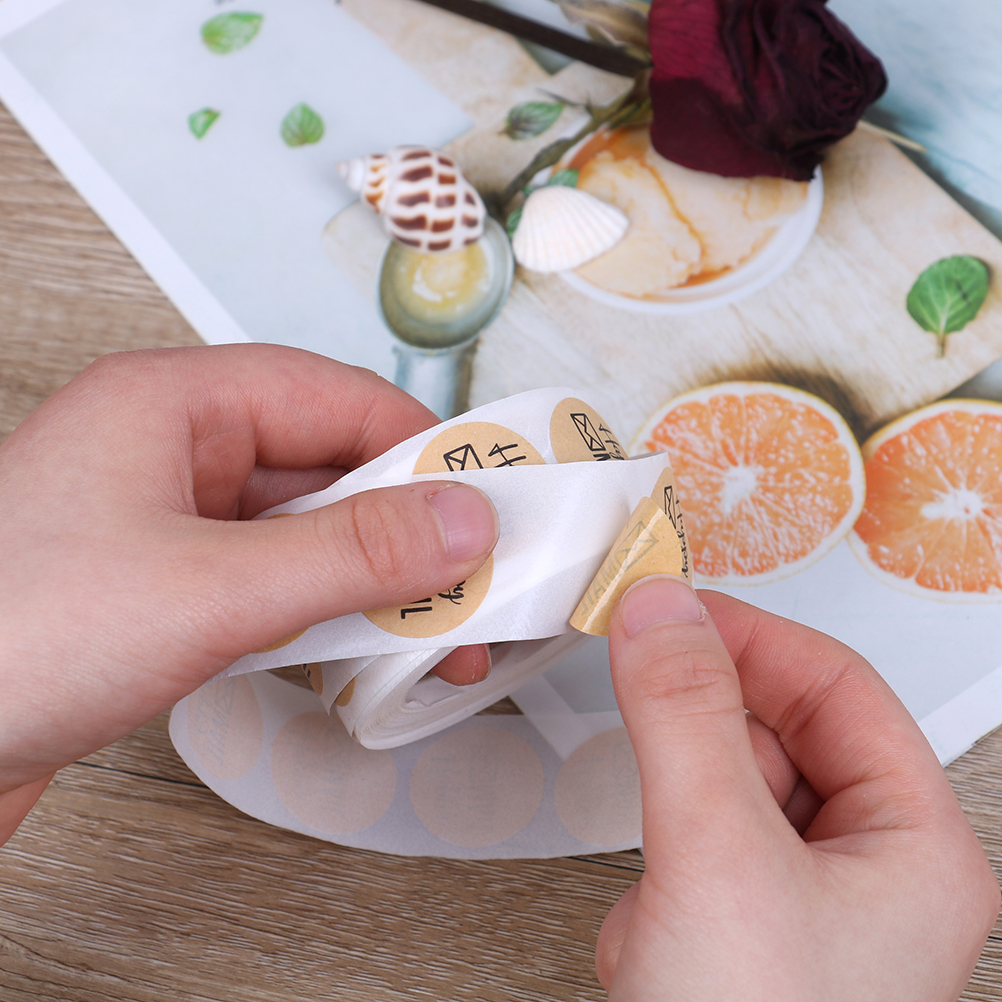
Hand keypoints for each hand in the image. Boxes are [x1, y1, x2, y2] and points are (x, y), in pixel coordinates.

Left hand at [0, 344, 496, 813]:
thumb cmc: (8, 640)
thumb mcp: (212, 590)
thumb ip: (351, 553)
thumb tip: (460, 521)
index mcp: (171, 404)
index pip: (335, 398)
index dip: (421, 448)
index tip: (488, 499)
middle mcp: (172, 454)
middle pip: (327, 468)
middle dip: (407, 530)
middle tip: (474, 580)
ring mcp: (166, 526)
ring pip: (305, 533)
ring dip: (372, 581)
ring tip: (437, 630)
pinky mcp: (163, 592)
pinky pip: (273, 584)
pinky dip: (326, 614)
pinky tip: (364, 650)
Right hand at [597, 576, 998, 1001]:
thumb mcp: (719, 860)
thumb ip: (684, 717)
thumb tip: (660, 609)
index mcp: (913, 848)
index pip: (837, 688)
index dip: (752, 633)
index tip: (671, 606)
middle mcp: (867, 873)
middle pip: (784, 729)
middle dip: (706, 712)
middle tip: (639, 662)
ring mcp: (800, 907)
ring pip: (731, 787)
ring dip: (678, 801)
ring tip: (657, 848)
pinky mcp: (738, 934)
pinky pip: (694, 847)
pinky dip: (659, 867)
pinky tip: (654, 932)